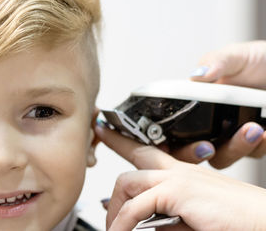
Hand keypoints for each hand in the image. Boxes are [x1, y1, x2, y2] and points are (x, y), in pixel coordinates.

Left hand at [96, 122, 265, 230]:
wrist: (265, 221)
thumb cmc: (235, 220)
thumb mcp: (192, 218)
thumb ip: (168, 218)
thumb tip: (145, 224)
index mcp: (183, 173)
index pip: (148, 151)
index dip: (123, 139)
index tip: (105, 128)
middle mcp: (178, 170)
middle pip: (135, 157)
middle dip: (114, 150)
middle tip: (100, 148)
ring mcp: (177, 178)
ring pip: (128, 181)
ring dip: (115, 206)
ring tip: (113, 226)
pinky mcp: (178, 192)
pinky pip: (136, 207)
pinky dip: (123, 223)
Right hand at [170, 41, 265, 167]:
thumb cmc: (257, 60)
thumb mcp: (235, 57)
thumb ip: (216, 63)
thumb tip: (197, 75)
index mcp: (194, 105)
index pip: (170, 129)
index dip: (163, 142)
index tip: (166, 145)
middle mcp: (208, 124)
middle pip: (189, 152)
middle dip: (194, 154)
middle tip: (206, 147)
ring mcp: (230, 136)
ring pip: (221, 158)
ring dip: (234, 149)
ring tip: (253, 130)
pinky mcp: (254, 143)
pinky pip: (252, 154)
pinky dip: (259, 146)